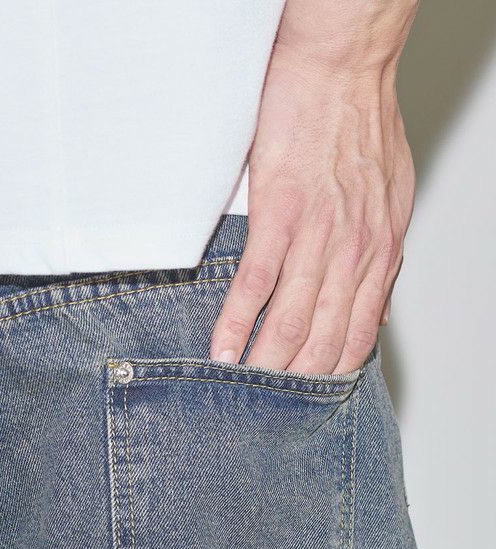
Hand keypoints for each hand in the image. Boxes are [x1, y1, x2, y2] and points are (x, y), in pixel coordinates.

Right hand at [210, 21, 415, 375]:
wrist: (342, 66)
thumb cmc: (359, 124)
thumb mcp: (391, 198)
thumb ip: (380, 258)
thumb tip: (376, 311)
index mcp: (380, 251)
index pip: (357, 335)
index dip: (331, 376)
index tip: (306, 405)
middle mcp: (353, 252)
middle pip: (322, 342)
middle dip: (294, 387)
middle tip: (265, 420)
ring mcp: (316, 236)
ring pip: (289, 324)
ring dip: (262, 369)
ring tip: (238, 399)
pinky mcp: (278, 214)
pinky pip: (255, 284)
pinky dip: (234, 325)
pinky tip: (219, 353)